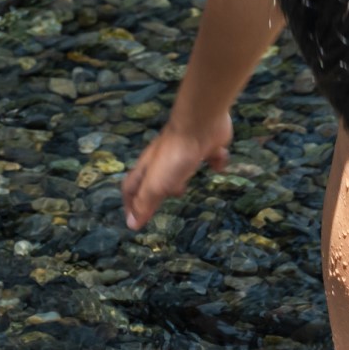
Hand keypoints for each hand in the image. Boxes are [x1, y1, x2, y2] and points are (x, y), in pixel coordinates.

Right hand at [120, 112, 232, 229]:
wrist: (201, 125)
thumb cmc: (175, 156)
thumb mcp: (156, 185)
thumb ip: (145, 203)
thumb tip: (131, 224)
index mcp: (148, 169)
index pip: (131, 188)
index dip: (130, 204)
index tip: (133, 220)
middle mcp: (163, 160)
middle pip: (153, 178)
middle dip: (154, 192)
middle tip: (158, 206)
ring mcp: (184, 151)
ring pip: (178, 168)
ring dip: (178, 180)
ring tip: (183, 190)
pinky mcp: (206, 145)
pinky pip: (208, 156)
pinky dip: (212, 162)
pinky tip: (219, 168)